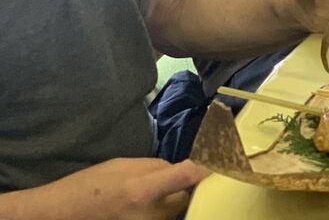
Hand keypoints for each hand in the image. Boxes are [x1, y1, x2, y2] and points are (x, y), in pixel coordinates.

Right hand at [1, 158, 207, 219]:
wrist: (58, 216)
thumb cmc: (88, 187)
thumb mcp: (122, 166)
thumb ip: (156, 167)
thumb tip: (180, 168)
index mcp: (142, 190)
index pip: (187, 175)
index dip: (209, 166)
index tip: (227, 158)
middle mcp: (150, 215)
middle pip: (185, 197)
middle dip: (183, 187)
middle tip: (171, 178)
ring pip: (175, 211)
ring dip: (170, 202)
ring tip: (147, 196)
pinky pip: (163, 219)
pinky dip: (160, 211)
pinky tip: (145, 206)